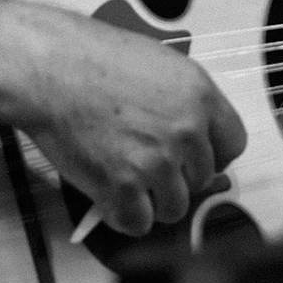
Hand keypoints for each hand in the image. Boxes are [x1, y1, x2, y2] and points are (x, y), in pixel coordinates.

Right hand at [14, 13, 246, 235]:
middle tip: (145, 164)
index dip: (212, 156)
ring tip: (125, 177)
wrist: (49, 67)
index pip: (233, 145)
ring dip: (152, 201)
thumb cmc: (93, 58)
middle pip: (201, 180)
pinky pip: (138, 224)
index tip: (193, 159)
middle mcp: (185, 131)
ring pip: (174, 208)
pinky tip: (109, 194)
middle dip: (176, 178)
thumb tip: (199, 140)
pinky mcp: (122, 186)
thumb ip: (185, 103)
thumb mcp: (158, 65)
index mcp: (200, 96)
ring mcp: (156, 161)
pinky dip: (123, 216)